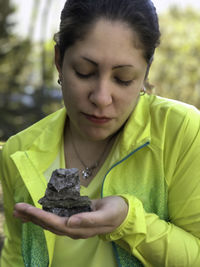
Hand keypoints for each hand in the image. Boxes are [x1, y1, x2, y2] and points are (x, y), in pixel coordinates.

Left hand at [13, 196, 127, 238]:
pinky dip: (44, 214)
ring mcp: (73, 223)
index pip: (55, 223)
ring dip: (35, 217)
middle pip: (48, 224)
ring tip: (20, 211)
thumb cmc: (116, 212)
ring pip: (50, 222)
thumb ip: (89, 220)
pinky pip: (56, 217)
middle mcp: (73, 228)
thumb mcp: (106, 214)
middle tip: (16, 209)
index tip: (27, 210)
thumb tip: (70, 222)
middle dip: (32, 217)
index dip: (40, 217)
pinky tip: (37, 211)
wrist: (123, 213)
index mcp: (80, 228)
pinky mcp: (74, 217)